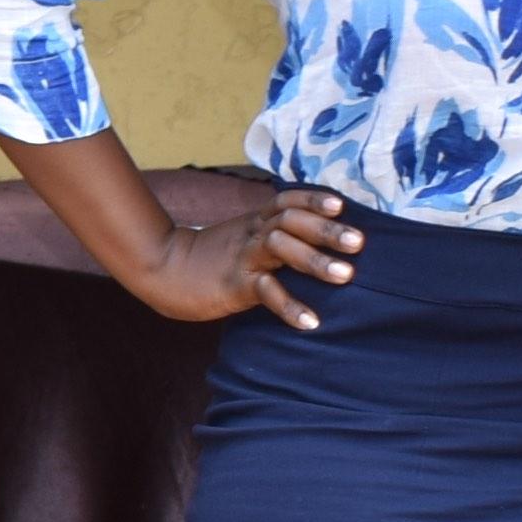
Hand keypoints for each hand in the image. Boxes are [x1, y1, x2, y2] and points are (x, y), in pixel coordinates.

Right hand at [128, 186, 360, 330]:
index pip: (287, 201)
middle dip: (326, 230)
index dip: (313, 200)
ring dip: (314, 260)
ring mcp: (242, 257)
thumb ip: (270, 235)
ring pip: (280, 248)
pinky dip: (290, 307)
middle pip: (290, 221)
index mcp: (255, 221)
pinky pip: (265, 292)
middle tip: (358, 243)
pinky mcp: (233, 285)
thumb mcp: (240, 237)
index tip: (340, 206)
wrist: (162, 270)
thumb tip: (308, 243)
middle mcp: (252, 234)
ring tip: (345, 276)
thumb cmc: (208, 258)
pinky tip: (311, 321)